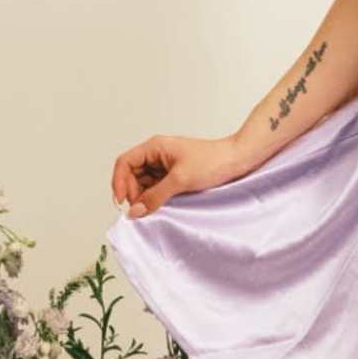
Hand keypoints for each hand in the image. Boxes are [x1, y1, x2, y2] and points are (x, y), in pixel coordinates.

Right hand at [111, 127, 238, 213]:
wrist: (238, 160)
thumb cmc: (212, 162)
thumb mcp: (180, 180)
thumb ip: (155, 196)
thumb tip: (135, 211)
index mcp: (154, 147)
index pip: (125, 162)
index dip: (119, 182)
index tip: (122, 201)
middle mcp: (157, 154)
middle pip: (131, 174)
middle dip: (132, 192)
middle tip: (141, 209)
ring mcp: (166, 165)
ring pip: (144, 183)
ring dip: (144, 196)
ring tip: (153, 209)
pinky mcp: (175, 175)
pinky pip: (157, 187)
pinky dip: (155, 197)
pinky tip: (161, 206)